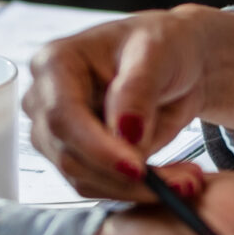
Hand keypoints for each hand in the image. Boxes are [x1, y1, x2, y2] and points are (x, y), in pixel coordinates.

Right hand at [27, 5, 233, 199]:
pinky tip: (174, 181)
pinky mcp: (79, 156)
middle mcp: (46, 100)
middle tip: (182, 182)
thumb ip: (137, 89)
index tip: (137, 168)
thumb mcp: (156, 52)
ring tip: (187, 180)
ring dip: (136, 188)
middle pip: (69, 155)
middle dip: (124, 176)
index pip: (62, 116)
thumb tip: (125, 135)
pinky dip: (137, 191)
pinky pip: (100, 186)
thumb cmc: (162, 43)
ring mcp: (57, 133)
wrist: (177, 62)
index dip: (96, 148)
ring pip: (84, 178)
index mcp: (55, 63)